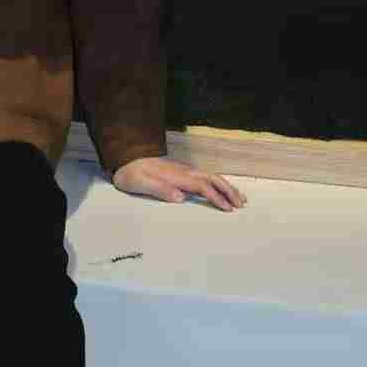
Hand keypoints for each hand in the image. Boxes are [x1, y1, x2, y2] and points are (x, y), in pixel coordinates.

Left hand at [112, 156, 246, 210]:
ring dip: (226, 186)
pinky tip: (220, 188)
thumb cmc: (131, 174)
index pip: (202, 186)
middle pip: (211, 178)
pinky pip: (204, 176)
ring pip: (210, 176)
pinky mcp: (181, 171)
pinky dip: (217, 183)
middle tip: (241, 204)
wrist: (124, 158)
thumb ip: (159, 190)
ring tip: (239, 197)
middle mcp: (183, 171)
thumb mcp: (140, 183)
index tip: (228, 209)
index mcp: (175, 176)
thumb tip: (180, 198)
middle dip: (228, 190)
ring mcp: (183, 170)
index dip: (216, 197)